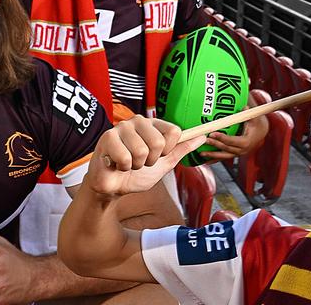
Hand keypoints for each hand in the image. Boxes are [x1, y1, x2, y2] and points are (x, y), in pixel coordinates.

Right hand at [86, 116, 204, 199]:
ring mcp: (122, 128)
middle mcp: (138, 122)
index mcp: (153, 124)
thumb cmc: (137, 174)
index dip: (168, 150)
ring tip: (127, 163)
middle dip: (150, 161)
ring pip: (141, 151)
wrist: (114, 187)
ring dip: (135, 165)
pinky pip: (125, 157)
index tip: (158, 156)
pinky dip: (122, 167)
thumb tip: (202, 137)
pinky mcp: (107, 137)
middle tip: (140, 162)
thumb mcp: (164, 163)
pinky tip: (116, 164)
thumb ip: (181, 149)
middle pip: (158, 142)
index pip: (174, 131)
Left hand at [196, 110, 268, 161]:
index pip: (232, 141)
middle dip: (214, 144)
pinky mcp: (234, 154)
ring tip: (201, 153)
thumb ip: (249, 114)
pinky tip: (206, 161)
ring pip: (223, 156)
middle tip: (204, 140)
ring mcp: (238, 153)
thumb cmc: (256, 124)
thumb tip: (245, 107)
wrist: (260, 132)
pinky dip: (215, 159)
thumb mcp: (254, 118)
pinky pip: (223, 157)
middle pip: (226, 148)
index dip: (222, 138)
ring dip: (212, 155)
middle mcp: (242, 150)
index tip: (212, 134)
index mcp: (246, 142)